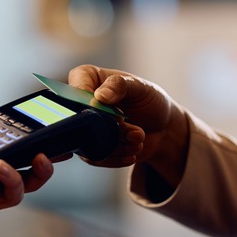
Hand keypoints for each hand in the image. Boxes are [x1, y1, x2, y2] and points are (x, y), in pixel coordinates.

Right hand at [68, 65, 189, 186]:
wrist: (162, 127)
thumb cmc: (149, 100)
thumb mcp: (140, 87)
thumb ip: (120, 86)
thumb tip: (100, 96)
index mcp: (86, 78)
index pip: (74, 89)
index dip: (91, 103)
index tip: (114, 111)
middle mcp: (80, 103)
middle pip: (81, 121)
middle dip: (112, 128)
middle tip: (135, 130)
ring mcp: (85, 127)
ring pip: (88, 142)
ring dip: (118, 144)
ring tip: (139, 138)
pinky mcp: (91, 148)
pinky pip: (95, 158)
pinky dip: (117, 157)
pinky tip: (134, 150)